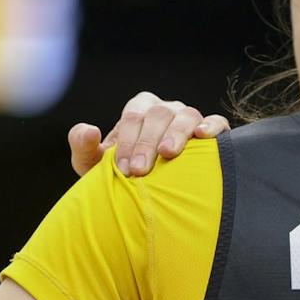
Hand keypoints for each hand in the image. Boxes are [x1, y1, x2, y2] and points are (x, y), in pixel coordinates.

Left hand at [68, 91, 230, 176]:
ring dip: (176, 133)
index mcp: (138, 109)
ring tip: (168, 153)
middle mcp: (164, 109)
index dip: (128, 140)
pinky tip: (202, 136)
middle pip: (158, 114)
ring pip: (186, 115)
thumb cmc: (117, 174)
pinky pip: (216, 122)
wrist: (144, 191)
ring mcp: (188, 118)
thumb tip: (90, 130)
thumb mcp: (93, 165)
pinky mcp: (211, 131)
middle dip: (147, 142)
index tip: (125, 168)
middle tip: (140, 170)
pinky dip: (211, 126)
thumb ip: (83, 146)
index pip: (132, 116)